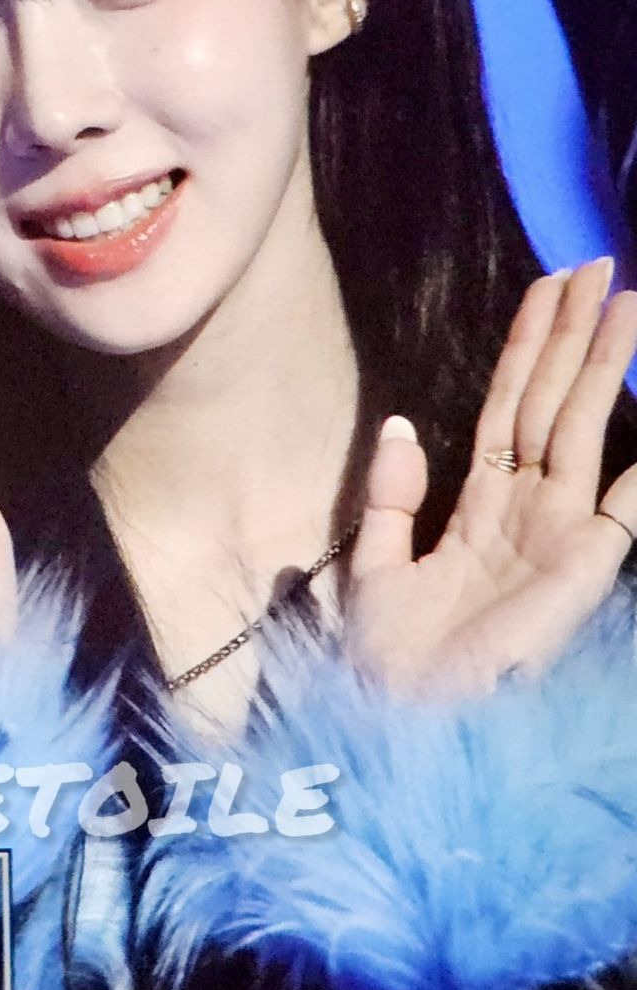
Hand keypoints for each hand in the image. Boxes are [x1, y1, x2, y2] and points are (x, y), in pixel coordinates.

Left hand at [344, 258, 636, 697]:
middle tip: (595, 266)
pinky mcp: (584, 570)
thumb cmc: (393, 660)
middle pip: (550, 400)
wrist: (409, 723)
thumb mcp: (376, 564)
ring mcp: (559, 533)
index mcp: (479, 503)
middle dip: (572, 334)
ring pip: (582, 427)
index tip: (547, 288)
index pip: (507, 404)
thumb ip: (393, 496)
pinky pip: (625, 507)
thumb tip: (402, 426)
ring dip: (602, 363)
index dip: (525, 346)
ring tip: (623, 301)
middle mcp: (526, 508)